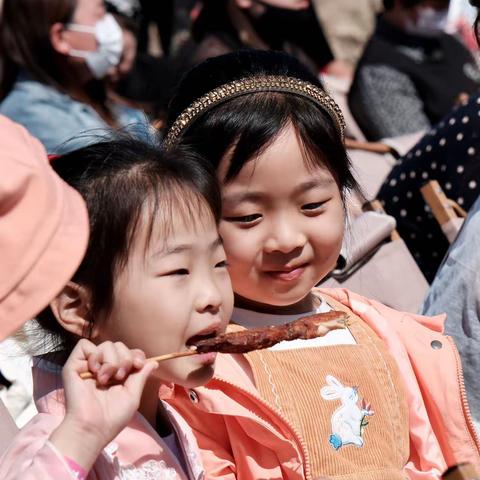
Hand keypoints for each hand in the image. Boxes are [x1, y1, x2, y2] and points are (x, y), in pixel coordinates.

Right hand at [50, 339, 156, 470]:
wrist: (92, 428)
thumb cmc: (112, 417)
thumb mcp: (132, 395)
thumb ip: (141, 376)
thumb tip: (154, 362)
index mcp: (117, 374)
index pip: (129, 352)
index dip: (136, 355)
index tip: (138, 365)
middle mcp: (103, 367)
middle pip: (119, 345)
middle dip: (125, 359)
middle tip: (119, 377)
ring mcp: (88, 365)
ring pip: (106, 344)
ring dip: (111, 361)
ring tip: (105, 379)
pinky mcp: (73, 366)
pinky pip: (84, 345)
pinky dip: (94, 355)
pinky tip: (94, 371)